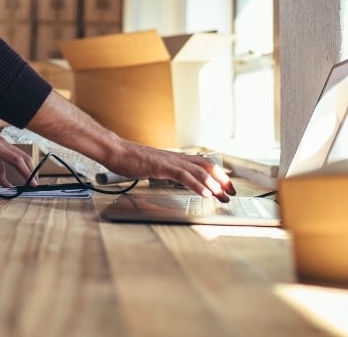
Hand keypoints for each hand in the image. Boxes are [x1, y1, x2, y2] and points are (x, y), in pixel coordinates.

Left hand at [0, 105, 37, 192]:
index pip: (16, 160)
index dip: (26, 172)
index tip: (33, 184)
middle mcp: (1, 144)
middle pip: (22, 158)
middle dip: (30, 171)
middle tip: (34, 186)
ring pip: (16, 157)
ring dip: (22, 169)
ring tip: (25, 184)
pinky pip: (6, 159)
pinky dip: (8, 170)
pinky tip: (4, 182)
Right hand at [104, 141, 236, 201]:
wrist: (116, 151)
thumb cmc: (131, 159)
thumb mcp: (153, 166)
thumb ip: (166, 170)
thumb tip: (175, 177)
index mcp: (175, 158)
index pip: (202, 164)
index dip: (217, 175)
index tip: (226, 186)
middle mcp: (176, 158)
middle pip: (207, 166)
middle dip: (221, 180)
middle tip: (231, 193)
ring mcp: (170, 161)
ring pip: (199, 171)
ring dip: (213, 184)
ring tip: (222, 195)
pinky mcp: (162, 166)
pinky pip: (184, 176)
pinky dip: (197, 185)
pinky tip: (205, 193)